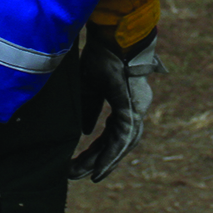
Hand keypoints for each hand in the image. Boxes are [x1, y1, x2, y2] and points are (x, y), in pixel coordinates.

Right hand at [70, 29, 165, 182]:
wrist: (113, 35)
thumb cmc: (102, 55)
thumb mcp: (89, 87)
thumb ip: (89, 109)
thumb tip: (86, 132)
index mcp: (124, 100)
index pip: (111, 132)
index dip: (98, 150)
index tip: (81, 164)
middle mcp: (134, 106)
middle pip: (118, 142)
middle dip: (97, 160)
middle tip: (76, 174)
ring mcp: (137, 107)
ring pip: (124, 143)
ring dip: (105, 162)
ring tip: (88, 176)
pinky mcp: (134, 107)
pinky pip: (124, 137)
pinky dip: (112, 154)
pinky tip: (100, 166)